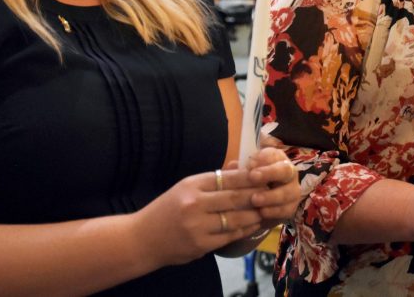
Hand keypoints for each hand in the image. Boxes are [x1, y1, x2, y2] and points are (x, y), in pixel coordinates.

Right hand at [134, 168, 267, 265]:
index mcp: (191, 185)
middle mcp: (194, 204)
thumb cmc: (166, 210)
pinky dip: (244, 230)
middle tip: (272, 193)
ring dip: (254, 215)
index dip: (250, 177)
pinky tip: (253, 225)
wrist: (141, 239)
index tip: (264, 176)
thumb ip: (213, 179)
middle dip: (257, 195)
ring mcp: (197, 227)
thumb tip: (240, 166)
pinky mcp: (200, 246)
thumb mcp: (185, 187)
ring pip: (235, 219)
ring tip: (267, 210)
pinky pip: (229, 236)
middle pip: (235, 198)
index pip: (228, 178)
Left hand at [244, 147, 299, 224]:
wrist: (258, 207)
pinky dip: (273, 211)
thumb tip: (232, 166)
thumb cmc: (250, 184)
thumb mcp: (243, 175)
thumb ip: (239, 170)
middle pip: (284, 170)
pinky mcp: (291, 207)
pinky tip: (261, 212)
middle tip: (252, 177)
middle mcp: (288, 172)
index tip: (249, 164)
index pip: (273, 154)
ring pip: (287, 192)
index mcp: (276, 159)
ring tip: (254, 200)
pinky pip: (285, 209)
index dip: (262, 158)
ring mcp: (292, 190)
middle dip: (269, 173)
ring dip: (270, 196)